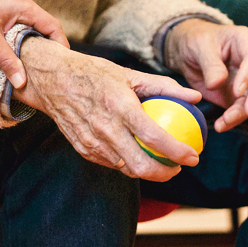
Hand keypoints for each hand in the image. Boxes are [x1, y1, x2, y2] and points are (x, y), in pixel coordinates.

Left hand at [0, 0, 69, 88]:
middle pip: (44, 26)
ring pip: (31, 26)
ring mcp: (11, 4)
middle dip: (48, 47)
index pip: (53, 26)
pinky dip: (22, 39)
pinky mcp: (2, 9)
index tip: (62, 64)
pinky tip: (16, 53)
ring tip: (34, 64)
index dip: (60, 45)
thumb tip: (22, 82)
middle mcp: (21, 2)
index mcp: (23, 5)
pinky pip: (20, 25)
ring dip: (33, 44)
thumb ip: (7, 61)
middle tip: (50, 68)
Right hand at [13, 37, 201, 181]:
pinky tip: (137, 155)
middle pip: (141, 165)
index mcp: (119, 106)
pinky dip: (127, 163)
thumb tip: (194, 97)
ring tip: (161, 162)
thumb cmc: (93, 73)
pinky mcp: (83, 149)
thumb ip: (164, 86)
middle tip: (178, 166)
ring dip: (148, 171)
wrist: (52, 80)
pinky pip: (111, 163)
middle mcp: (105, 128)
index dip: (178, 152)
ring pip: (126, 169)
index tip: (193, 156)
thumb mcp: (129, 74)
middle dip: (166, 173)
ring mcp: (92, 142)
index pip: (154, 137)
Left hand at [166, 19, 247, 132]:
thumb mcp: (199, 47)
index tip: (237, 91)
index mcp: (245, 41)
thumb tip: (217, 84)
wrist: (188, 52)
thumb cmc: (196, 41)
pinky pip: (243, 109)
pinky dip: (234, 119)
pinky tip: (221, 125)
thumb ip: (210, 64)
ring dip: (244, 112)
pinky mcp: (241, 95)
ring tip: (225, 121)